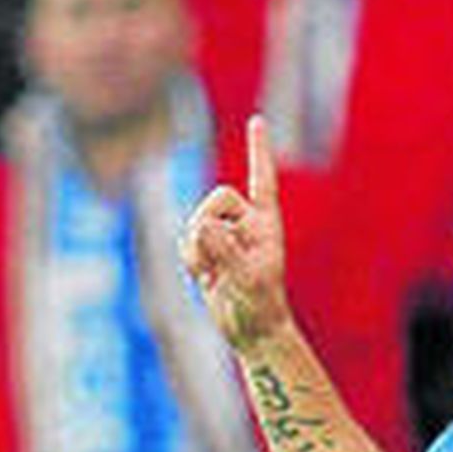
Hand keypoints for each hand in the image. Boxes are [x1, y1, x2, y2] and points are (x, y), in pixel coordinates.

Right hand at [181, 116, 295, 353]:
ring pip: (196, 221)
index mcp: (266, 221)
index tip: (257, 121)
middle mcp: (246, 222)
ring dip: (197, 248)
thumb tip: (202, 228)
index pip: (262, 179)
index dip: (258, 150)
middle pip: (218, 198)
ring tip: (212, 275)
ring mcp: (224, 236)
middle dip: (211, 223)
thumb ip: (226, 249)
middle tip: (217, 260)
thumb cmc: (261, 304)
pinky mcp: (206, 251)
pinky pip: (185, 241)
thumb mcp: (248, 278)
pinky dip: (189, 258)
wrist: (252, 330)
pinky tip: (202, 276)